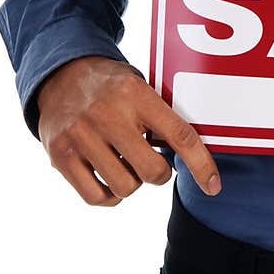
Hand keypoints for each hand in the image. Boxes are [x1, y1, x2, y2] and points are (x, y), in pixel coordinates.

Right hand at [36, 55, 221, 206]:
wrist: (61, 75)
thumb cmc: (111, 86)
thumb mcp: (139, 85)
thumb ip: (161, 115)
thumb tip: (193, 155)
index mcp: (134, 92)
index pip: (179, 134)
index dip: (201, 164)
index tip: (213, 186)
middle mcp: (106, 114)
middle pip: (152, 171)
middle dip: (160, 174)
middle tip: (153, 163)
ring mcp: (80, 136)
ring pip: (125, 187)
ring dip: (132, 183)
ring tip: (125, 163)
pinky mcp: (59, 156)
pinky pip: (96, 197)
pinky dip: (110, 195)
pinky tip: (109, 176)